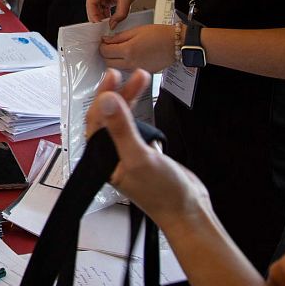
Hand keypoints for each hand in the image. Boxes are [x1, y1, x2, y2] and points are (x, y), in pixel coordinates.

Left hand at [86, 70, 210, 227]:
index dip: (103, 96)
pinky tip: (147, 105)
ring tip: (141, 81)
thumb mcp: (139, 157)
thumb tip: (107, 102)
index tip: (113, 77)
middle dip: (118, 93)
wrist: (188, 211)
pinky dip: (141, 114)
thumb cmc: (161, 195)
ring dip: (130, 100)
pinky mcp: (144, 153)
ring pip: (124, 120)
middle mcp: (111, 155)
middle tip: (128, 74)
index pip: (96, 120)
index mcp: (102, 158)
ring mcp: (128, 153)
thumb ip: (122, 129)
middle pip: (109, 117)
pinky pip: (137, 128)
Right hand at [87, 0, 144, 26]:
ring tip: (107, 26)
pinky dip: (105, 15)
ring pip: (96, 10)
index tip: (99, 26)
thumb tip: (111, 26)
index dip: (94, 16)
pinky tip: (110, 21)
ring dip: (101, 18)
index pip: (91, 3)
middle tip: (102, 29)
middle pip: (92, 7)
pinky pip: (101, 9)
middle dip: (97, 18)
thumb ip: (120, 15)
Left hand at [100, 23, 175, 72]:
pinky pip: (127, 70)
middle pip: (108, 63)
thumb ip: (118, 37)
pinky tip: (128, 56)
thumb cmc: (159, 35)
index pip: (105, 52)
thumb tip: (106, 40)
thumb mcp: (136, 30)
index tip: (103, 42)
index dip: (102, 46)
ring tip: (119, 50)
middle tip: (109, 46)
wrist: (175, 44)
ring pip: (117, 68)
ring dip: (114, 60)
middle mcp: (131, 63)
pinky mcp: (143, 73)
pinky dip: (123, 65)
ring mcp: (137, 70)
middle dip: (106, 55)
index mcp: (128, 50)